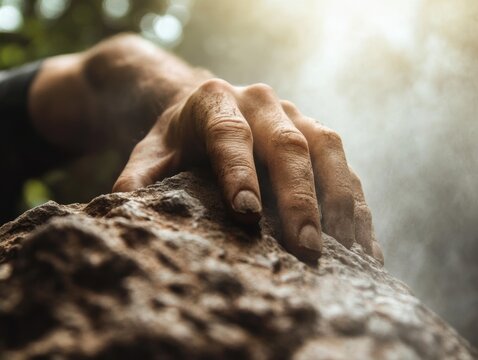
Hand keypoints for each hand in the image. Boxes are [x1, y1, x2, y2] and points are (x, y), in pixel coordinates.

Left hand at [113, 78, 382, 263]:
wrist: (207, 105)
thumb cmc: (179, 137)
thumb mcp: (152, 152)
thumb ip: (139, 178)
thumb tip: (123, 214)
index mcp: (215, 99)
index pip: (229, 134)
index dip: (239, 171)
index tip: (247, 215)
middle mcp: (262, 102)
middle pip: (288, 144)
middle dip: (299, 197)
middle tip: (306, 246)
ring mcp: (297, 114)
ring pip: (328, 151)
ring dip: (339, 201)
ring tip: (346, 251)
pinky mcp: (319, 134)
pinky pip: (346, 166)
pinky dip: (356, 207)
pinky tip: (362, 246)